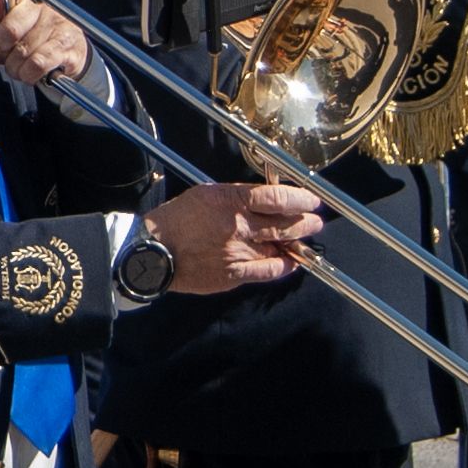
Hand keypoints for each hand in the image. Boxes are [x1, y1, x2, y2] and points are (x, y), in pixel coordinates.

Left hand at [0, 0, 89, 88]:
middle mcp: (45, 5)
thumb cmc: (38, 36)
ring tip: (17, 66)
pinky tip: (29, 72)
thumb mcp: (12, 20)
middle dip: (0, 47)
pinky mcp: (68, 46)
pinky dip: (27, 73)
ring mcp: (59, 25)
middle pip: (11, 26)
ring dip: (13, 65)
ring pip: (22, 49)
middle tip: (2, 52)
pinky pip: (37, 63)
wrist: (72, 58)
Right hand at [145, 180, 327, 289]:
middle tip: (314, 221)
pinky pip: (268, 271)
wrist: (154, 251)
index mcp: (230, 201)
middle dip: (305, 222)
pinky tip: (291, 262)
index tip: (311, 201)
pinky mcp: (234, 273)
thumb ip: (237, 195)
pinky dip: (284, 266)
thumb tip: (265, 199)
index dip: (300, 199)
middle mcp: (238, 226)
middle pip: (285, 223)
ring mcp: (238, 252)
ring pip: (280, 247)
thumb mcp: (206, 193)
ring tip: (303, 240)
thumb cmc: (177, 219)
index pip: (277, 198)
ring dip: (296, 243)